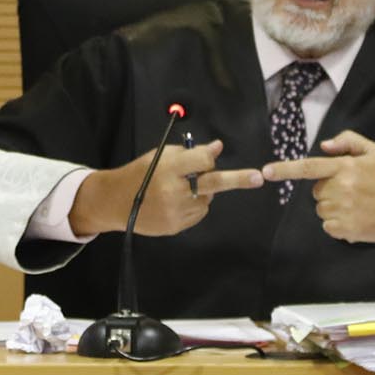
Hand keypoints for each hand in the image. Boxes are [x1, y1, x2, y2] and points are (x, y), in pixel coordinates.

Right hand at [68, 141, 262, 238]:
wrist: (116, 201)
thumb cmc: (141, 173)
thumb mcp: (161, 156)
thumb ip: (189, 153)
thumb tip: (217, 148)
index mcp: (169, 169)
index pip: (201, 160)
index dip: (208, 157)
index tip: (214, 154)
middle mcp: (174, 191)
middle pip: (213, 183)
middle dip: (238, 180)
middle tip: (259, 177)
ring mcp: (175, 211)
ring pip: (207, 199)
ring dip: (202, 191)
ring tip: (180, 189)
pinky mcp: (175, 226)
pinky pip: (198, 213)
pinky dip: (194, 205)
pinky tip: (176, 202)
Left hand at [262, 131, 374, 244]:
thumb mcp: (374, 152)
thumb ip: (348, 141)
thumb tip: (324, 146)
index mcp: (346, 168)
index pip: (309, 167)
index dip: (285, 170)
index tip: (266, 171)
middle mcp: (342, 188)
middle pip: (316, 191)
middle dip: (329, 190)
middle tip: (352, 190)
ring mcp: (343, 211)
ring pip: (321, 209)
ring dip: (333, 207)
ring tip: (356, 204)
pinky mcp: (346, 230)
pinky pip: (327, 226)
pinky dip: (337, 223)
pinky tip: (356, 217)